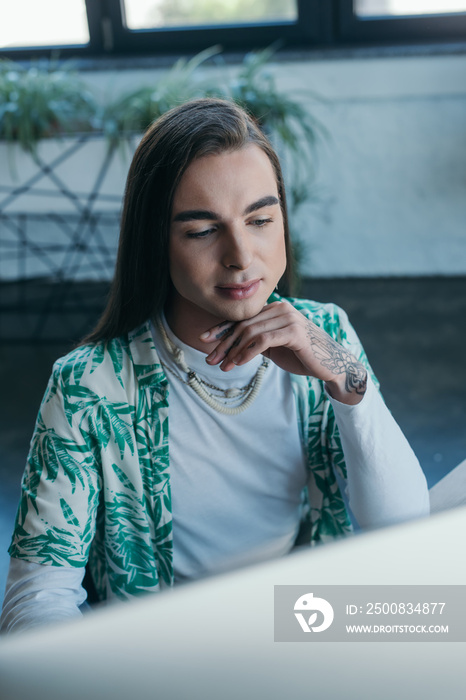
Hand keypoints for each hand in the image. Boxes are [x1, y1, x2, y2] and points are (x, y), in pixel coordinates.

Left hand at [199, 301, 366, 404]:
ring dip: (233, 351)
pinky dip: (247, 352)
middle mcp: (281, 309)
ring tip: (222, 366)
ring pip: (250, 332)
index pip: (243, 318)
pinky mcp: (294, 332)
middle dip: (223, 343)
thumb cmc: (302, 356)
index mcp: (275, 309)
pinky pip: (263, 340)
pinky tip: (238, 363)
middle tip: (210, 359)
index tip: (204, 339)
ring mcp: (288, 318)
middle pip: (243, 325)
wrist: (331, 365)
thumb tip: (231, 346)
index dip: (222, 328)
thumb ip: (256, 341)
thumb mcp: (274, 347)